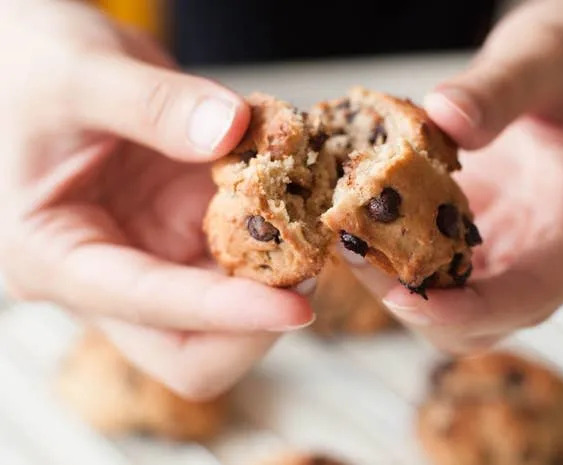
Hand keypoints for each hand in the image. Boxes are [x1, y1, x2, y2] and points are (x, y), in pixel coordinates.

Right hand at [0, 1, 312, 398]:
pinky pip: (240, 258)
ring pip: (226, 317)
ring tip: (311, 221)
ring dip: (275, 280)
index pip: (148, 307)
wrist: (36, 63)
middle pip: (189, 353)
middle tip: (309, 263)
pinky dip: (277, 236)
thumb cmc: (30, 69)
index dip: (224, 312)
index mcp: (56, 257)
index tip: (295, 306)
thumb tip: (236, 130)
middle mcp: (107, 277)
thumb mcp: (79, 73)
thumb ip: (154, 104)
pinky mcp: (183, 234)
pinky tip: (295, 193)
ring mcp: (151, 259)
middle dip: (255, 323)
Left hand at [350, 0, 562, 351]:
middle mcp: (558, 251)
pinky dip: (408, 250)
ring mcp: (525, 246)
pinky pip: (448, 261)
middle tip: (360, 252)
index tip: (403, 298)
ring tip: (356, 235)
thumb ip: (500, 89)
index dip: (467, 310)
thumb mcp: (548, 57)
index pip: (533, 295)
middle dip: (421, 298)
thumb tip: (444, 116)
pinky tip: (374, 217)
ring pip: (462, 299)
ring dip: (406, 278)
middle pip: (489, 315)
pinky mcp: (495, 231)